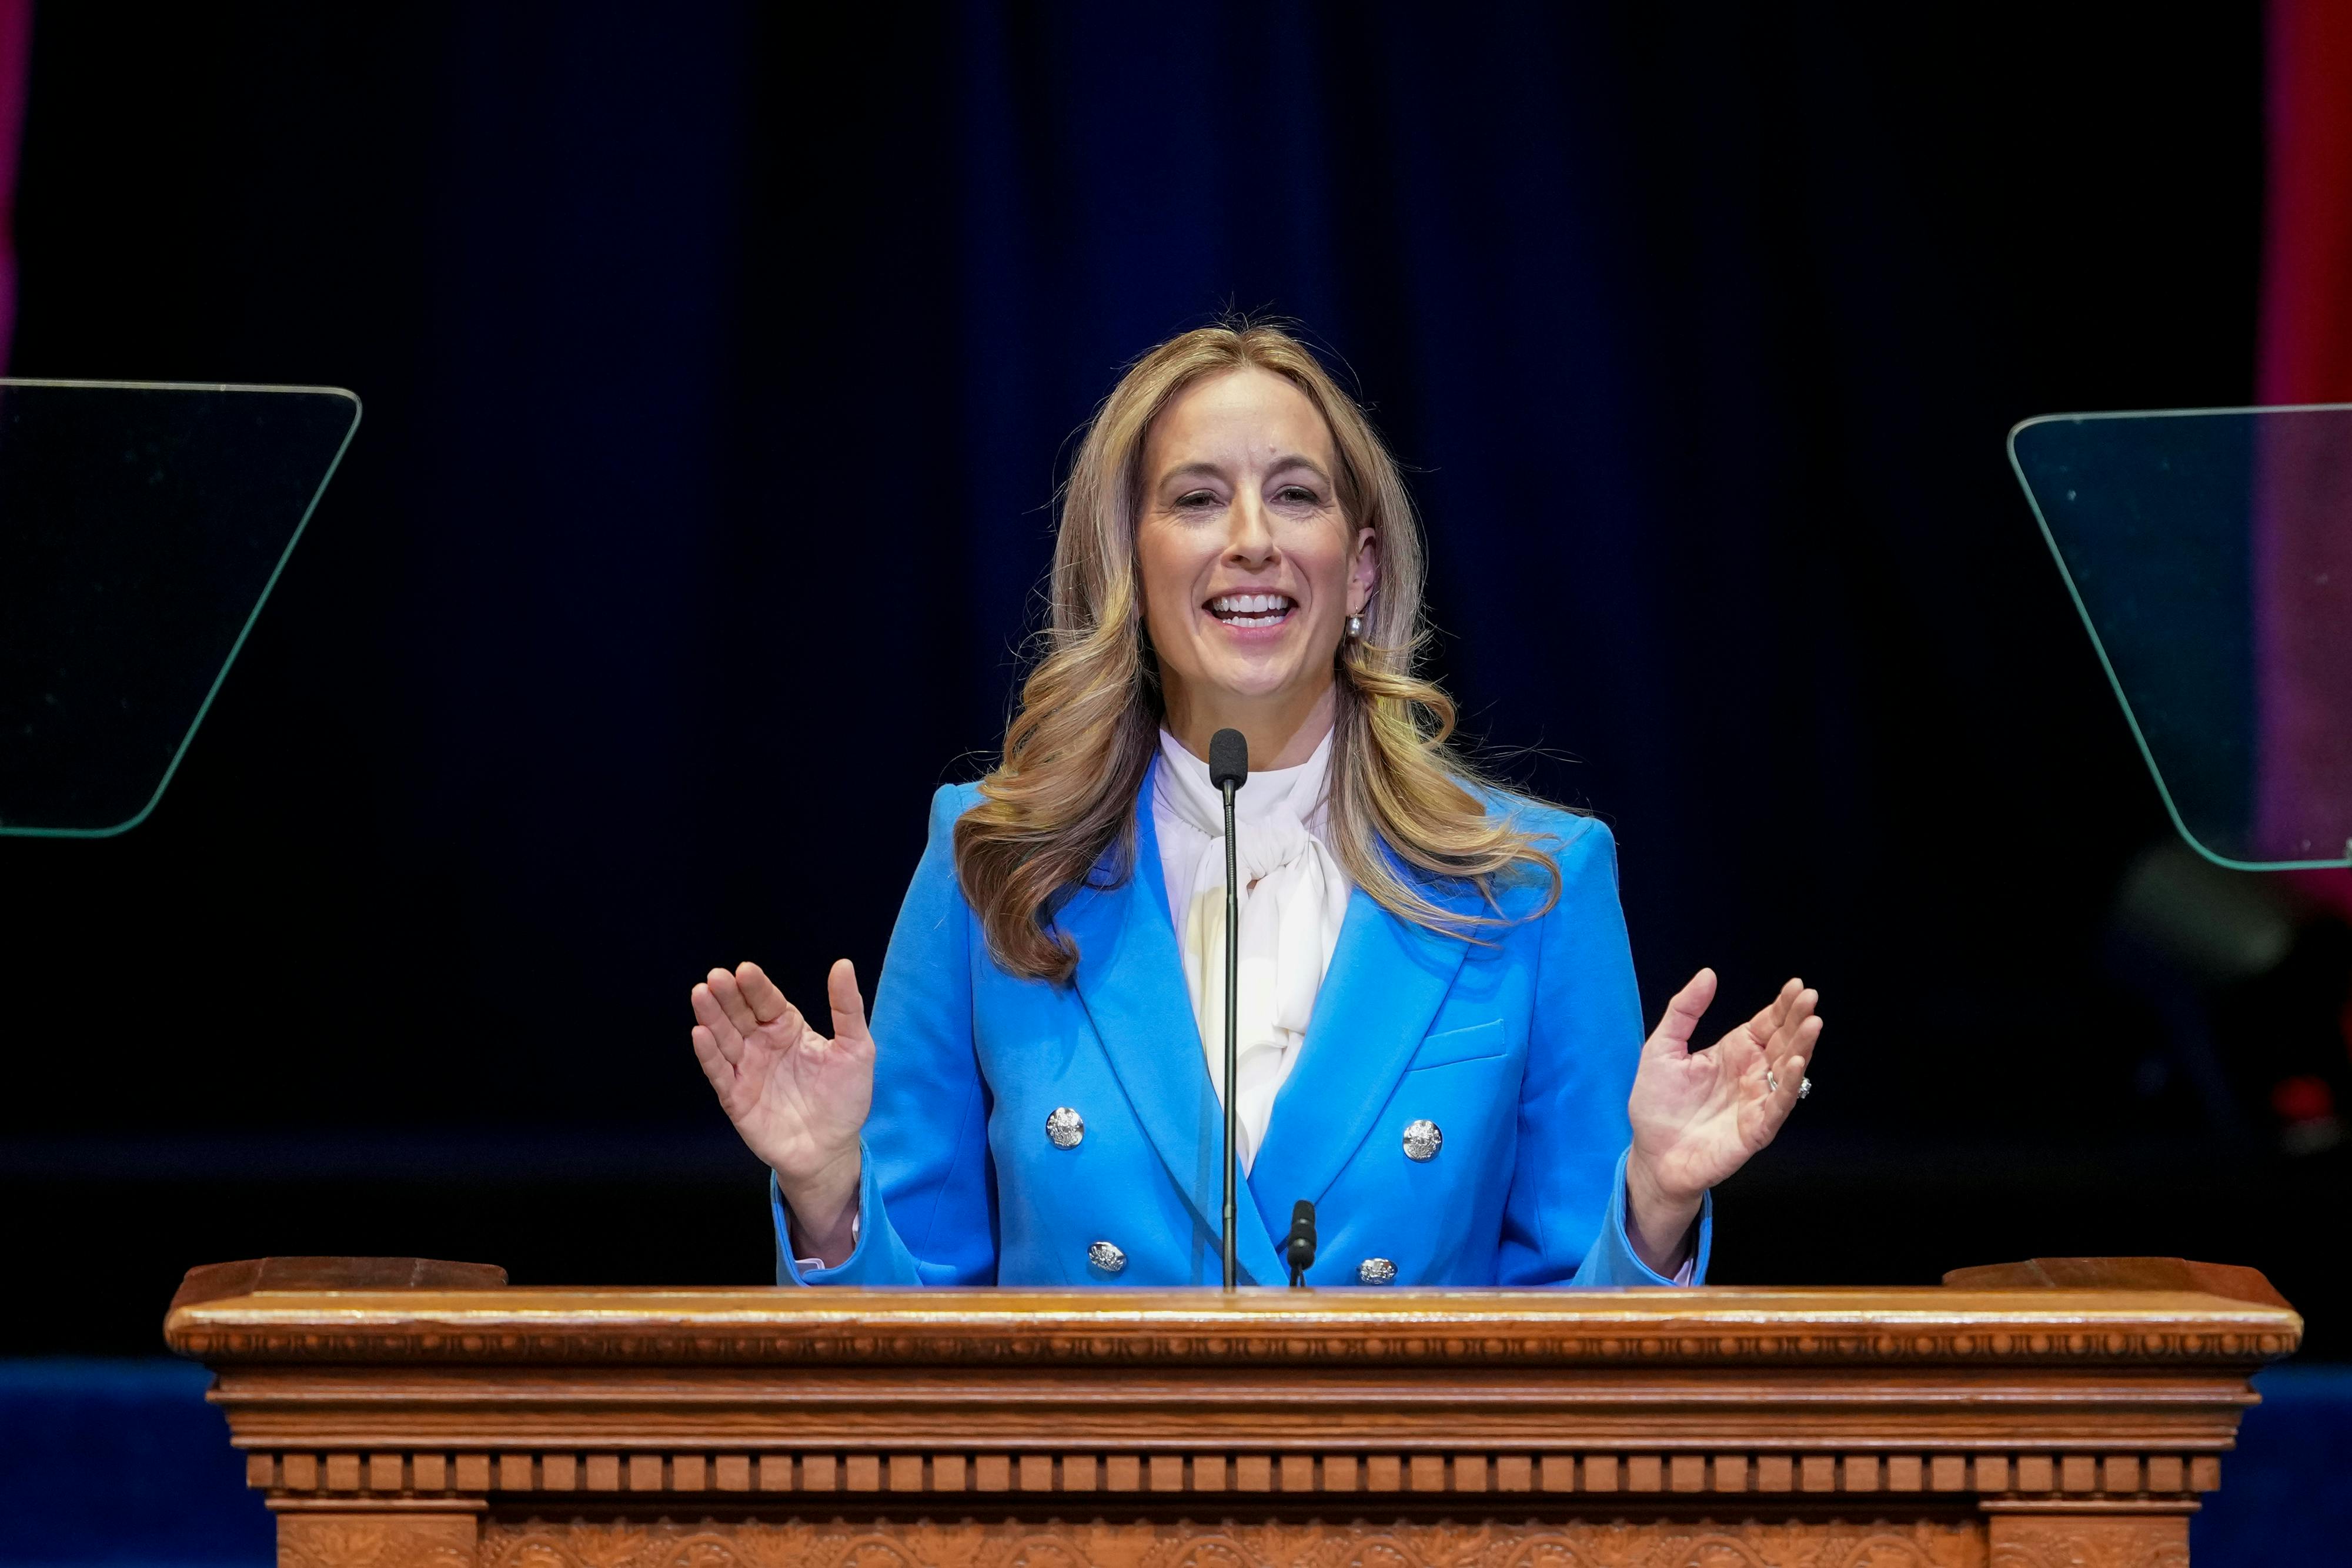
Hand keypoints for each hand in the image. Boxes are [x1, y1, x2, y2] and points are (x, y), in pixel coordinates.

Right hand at [690, 958, 873, 1263]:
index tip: (745, 970)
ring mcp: (746, 1070)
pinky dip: (709, 1053)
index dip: (756, 986)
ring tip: (701, 994)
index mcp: (788, 1028)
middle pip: (740, 1014)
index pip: (767, 1001)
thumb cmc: (845, 1098)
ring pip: (724, 1038)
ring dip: (711, 1016)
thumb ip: (847, 1008)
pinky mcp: (735, 1097)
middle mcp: (762, 1044)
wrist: (832, 1149)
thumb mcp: (856, 1048)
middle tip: (715, 977)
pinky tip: (700, 1033)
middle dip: (727, 995)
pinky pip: (719, 1072)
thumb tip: (843, 964)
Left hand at [1623, 969, 1820, 1272]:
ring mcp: (1757, 1101)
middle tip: (1811, 997)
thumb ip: (1684, 1011)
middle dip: (1798, 1020)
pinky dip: (1790, 1085)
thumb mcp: (1662, 1048)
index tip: (1798, 986)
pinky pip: (1779, 1104)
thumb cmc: (1657, 1104)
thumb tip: (1708, 973)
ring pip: (1788, 1070)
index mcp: (1734, 1052)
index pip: (1767, 1024)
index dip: (1782, 1006)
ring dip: (1802, 1047)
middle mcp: (1752, 1073)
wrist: (1651, 1154)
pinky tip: (1798, 1064)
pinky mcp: (1757, 1128)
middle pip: (1783, 1042)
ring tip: (1813, 1023)